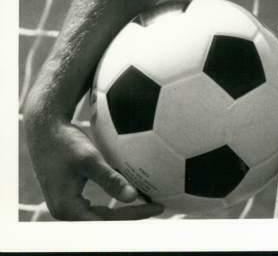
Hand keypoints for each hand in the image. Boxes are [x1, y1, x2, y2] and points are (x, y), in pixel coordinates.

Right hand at [24, 111, 163, 220]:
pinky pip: (94, 204)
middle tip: (157, 206)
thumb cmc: (65, 142)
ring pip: (99, 214)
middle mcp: (65, 212)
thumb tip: (133, 196)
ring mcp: (66, 204)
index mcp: (67, 209)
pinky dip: (112, 199)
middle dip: (130, 216)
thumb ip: (109, 179)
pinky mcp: (69, 194)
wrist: (44, 130)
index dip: (133, 215)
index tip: (157, 206)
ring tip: (146, 202)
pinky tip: (128, 189)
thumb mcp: (89, 159)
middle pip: (103, 222)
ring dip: (122, 210)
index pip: (106, 222)